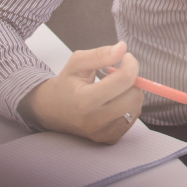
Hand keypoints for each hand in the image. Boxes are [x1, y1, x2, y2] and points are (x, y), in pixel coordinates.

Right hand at [20, 42, 143, 143]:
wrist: (50, 111)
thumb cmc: (66, 84)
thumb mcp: (76, 63)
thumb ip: (100, 54)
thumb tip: (123, 47)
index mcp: (85, 101)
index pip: (124, 80)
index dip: (131, 64)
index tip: (126, 57)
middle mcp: (95, 121)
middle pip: (134, 96)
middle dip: (131, 80)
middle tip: (118, 75)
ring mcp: (103, 133)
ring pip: (136, 107)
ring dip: (130, 93)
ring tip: (112, 90)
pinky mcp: (109, 139)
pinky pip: (132, 118)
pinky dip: (127, 106)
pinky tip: (112, 103)